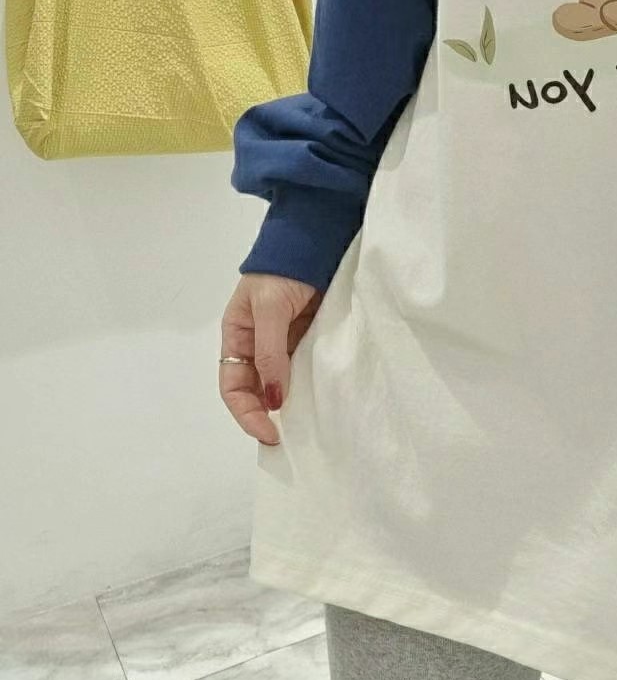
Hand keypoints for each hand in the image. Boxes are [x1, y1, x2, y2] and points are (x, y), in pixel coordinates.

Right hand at [219, 273, 322, 444]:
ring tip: (305, 428)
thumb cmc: (283, 270)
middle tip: (288, 439)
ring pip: (280, 383)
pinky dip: (309, 386)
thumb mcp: (269, 308)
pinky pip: (304, 369)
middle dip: (266, 415)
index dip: (247, 412)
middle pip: (255, 390)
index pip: (233, 385)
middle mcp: (258, 344)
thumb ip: (269, 352)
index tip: (270, 432)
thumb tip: (273, 398)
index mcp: (237, 335)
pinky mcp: (309, 338)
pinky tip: (320, 399)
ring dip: (289, 404)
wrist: (316, 240)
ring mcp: (285, 342)